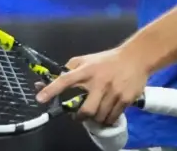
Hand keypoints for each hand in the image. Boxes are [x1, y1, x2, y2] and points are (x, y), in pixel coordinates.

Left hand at [35, 47, 149, 126]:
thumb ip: (71, 68)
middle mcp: (99, 81)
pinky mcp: (126, 99)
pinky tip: (107, 114)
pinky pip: (113, 117)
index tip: (40, 99)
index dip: (51, 89)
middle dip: (81, 117)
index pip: (65, 79)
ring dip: (96, 119)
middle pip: (86, 110)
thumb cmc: (108, 60)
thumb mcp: (87, 59)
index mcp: (87, 70)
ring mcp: (114, 91)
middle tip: (79, 117)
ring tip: (96, 114)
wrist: (136, 58)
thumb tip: (54, 78)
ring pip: (100, 116)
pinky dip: (108, 119)